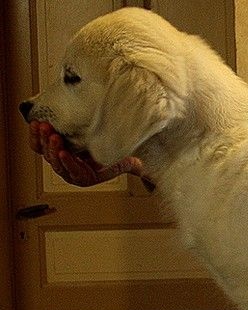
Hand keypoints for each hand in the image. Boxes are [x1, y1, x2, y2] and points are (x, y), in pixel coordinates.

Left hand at [28, 120, 142, 186]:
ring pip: (45, 153)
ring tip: (45, 126)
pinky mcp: (51, 148)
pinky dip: (35, 136)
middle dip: (53, 148)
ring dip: (43, 140)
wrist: (101, 151)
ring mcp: (58, 159)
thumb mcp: (123, 162)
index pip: (74, 173)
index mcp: (84, 177)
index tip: (67, 153)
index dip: (68, 164)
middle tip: (54, 135)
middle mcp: (69, 170)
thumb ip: (131, 165)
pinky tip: (35, 125)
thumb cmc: (111, 158)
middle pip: (55, 162)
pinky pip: (37, 145)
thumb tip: (142, 166)